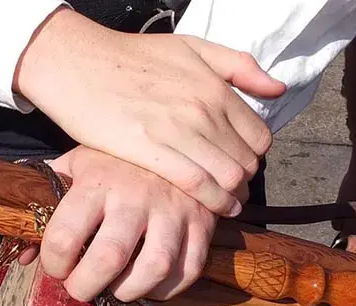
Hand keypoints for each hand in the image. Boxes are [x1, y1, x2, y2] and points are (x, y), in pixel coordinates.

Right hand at [14, 8, 284, 217]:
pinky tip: (211, 209)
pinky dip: (212, 202)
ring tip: (226, 204)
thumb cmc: (130, 57)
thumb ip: (237, 66)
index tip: (241, 163)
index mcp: (215, 86)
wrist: (77, 64)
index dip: (255, 156)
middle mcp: (204, 109)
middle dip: (245, 180)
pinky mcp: (152, 151)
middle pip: (247, 161)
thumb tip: (278, 90)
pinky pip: (197, 185)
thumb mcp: (190, 47)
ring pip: (228, 177)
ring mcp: (179, 131)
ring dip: (232, 196)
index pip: (259, 136)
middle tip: (233, 189)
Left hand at [19, 146, 215, 302]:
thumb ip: (46, 205)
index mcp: (97, 181)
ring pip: (154, 268)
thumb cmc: (116, 158)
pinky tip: (150, 283)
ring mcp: (174, 210)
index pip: (65, 236)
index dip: (54, 264)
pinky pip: (188, 269)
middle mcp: (136, 195)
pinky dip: (168, 288)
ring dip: (129, 291)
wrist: (176, 134)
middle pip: (108, 259)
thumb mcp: (77, 166)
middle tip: (80, 288)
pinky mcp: (202, 223)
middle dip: (85, 287)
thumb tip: (24, 253)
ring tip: (117, 288)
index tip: (56, 267)